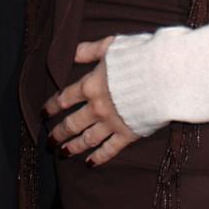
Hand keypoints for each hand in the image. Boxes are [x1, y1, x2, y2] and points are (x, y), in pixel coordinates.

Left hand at [44, 37, 138, 165]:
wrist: (163, 76)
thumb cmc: (137, 56)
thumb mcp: (110, 46)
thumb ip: (89, 50)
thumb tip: (71, 53)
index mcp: (90, 85)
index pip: (65, 98)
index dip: (52, 106)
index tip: (44, 113)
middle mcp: (97, 107)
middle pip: (72, 123)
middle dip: (58, 133)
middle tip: (49, 141)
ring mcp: (112, 123)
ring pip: (87, 139)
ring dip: (73, 147)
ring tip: (63, 153)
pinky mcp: (127, 134)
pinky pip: (109, 150)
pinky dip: (98, 157)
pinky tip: (90, 162)